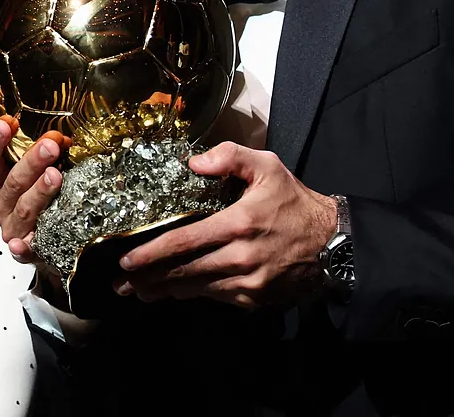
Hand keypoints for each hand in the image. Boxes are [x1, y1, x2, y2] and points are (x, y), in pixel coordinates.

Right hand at [0, 100, 65, 264]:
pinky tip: (22, 243)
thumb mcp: (12, 161)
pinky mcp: (30, 250)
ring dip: (38, 192)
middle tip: (51, 144)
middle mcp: (1, 204)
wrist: (49, 237)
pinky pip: (24, 250)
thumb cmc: (30, 192)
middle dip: (29, 162)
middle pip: (10, 183)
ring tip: (56, 175)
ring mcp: (14, 228)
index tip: (8, 122)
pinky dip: (22, 247)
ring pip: (23, 209)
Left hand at [114, 142, 336, 308]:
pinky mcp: (254, 298)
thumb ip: (230, 156)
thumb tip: (193, 162)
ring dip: (165, 290)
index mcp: (238, 224)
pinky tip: (177, 288)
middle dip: (148, 279)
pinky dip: (194, 292)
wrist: (333, 243)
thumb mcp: (267, 166)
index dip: (152, 253)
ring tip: (139, 291)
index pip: (185, 241)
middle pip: (184, 272)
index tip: (127, 261)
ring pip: (197, 288)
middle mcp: (240, 257)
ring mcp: (247, 282)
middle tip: (120, 284)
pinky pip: (215, 296)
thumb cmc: (294, 202)